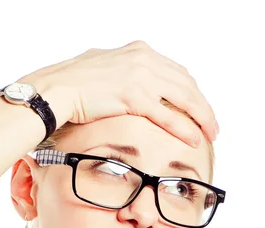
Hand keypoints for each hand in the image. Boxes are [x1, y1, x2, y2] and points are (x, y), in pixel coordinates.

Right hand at [20, 40, 218, 146]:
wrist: (52, 91)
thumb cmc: (72, 85)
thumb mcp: (105, 69)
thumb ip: (124, 74)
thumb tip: (132, 85)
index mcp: (139, 51)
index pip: (177, 73)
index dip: (193, 94)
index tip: (200, 109)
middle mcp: (143, 58)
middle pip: (186, 84)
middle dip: (203, 107)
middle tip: (212, 126)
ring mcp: (139, 75)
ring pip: (183, 98)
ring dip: (201, 118)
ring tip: (210, 134)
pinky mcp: (132, 95)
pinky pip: (166, 115)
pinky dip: (183, 128)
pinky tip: (193, 139)